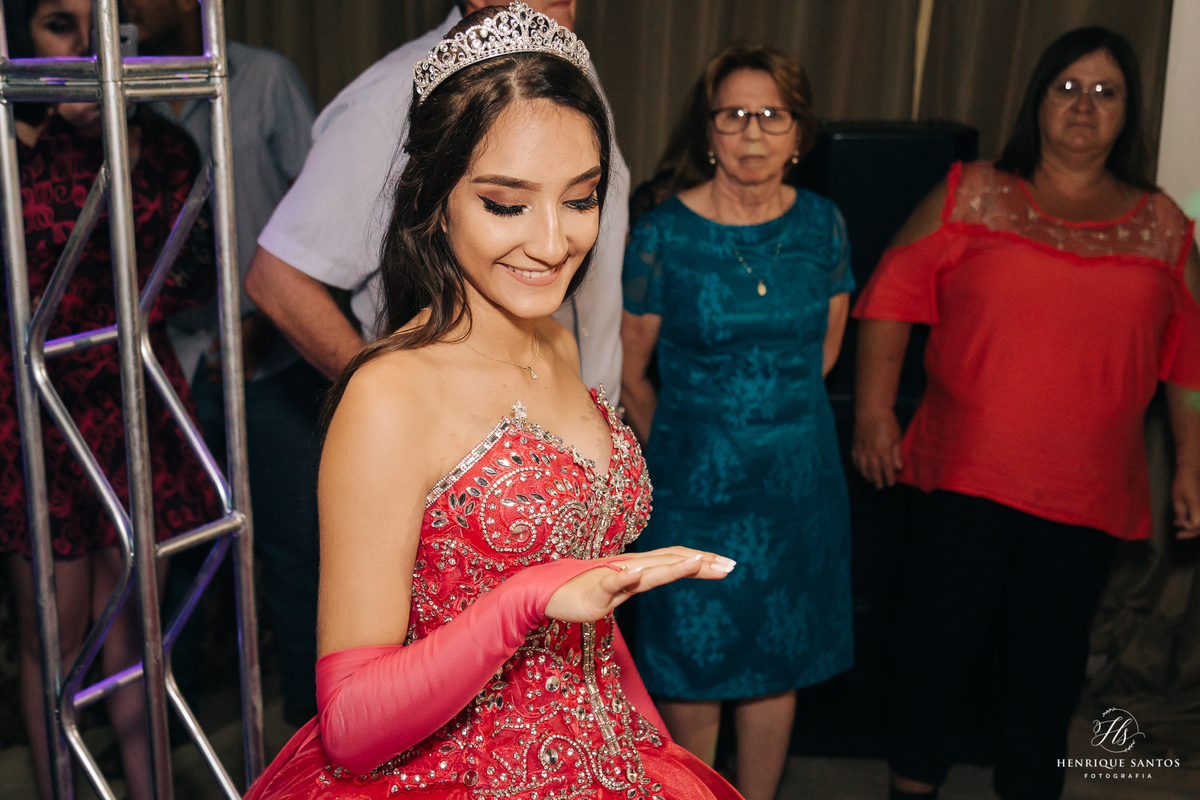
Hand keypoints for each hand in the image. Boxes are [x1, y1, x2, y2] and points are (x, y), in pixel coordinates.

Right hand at [544, 547, 734, 623]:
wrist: (542, 591)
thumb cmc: (578, 591)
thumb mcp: (613, 590)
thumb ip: (632, 583)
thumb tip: (649, 577)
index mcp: (635, 569)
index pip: (674, 560)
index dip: (700, 561)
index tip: (726, 564)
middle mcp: (628, 568)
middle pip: (669, 562)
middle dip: (701, 562)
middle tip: (731, 565)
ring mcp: (611, 578)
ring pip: (647, 570)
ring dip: (673, 566)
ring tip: (698, 563)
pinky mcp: (594, 591)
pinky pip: (611, 583)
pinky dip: (626, 577)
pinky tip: (638, 574)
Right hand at [852, 410, 903, 488]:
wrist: (871, 410)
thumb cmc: (887, 422)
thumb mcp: (897, 437)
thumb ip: (897, 453)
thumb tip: (898, 467)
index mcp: (884, 449)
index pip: (887, 468)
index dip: (889, 478)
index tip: (891, 484)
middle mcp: (871, 451)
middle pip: (874, 471)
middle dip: (877, 480)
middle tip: (880, 487)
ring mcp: (861, 449)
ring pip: (863, 468)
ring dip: (867, 476)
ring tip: (871, 481)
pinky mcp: (855, 445)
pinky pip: (855, 460)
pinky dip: (858, 467)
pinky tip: (862, 471)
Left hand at [1172, 463, 1199, 538]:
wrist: (1193, 469)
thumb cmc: (1183, 482)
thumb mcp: (1177, 497)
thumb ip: (1180, 512)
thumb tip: (1180, 524)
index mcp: (1198, 505)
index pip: (1196, 524)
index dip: (1187, 526)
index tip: (1177, 523)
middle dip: (1191, 533)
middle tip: (1178, 535)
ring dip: (1194, 529)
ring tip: (1182, 532)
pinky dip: (1197, 521)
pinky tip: (1186, 522)